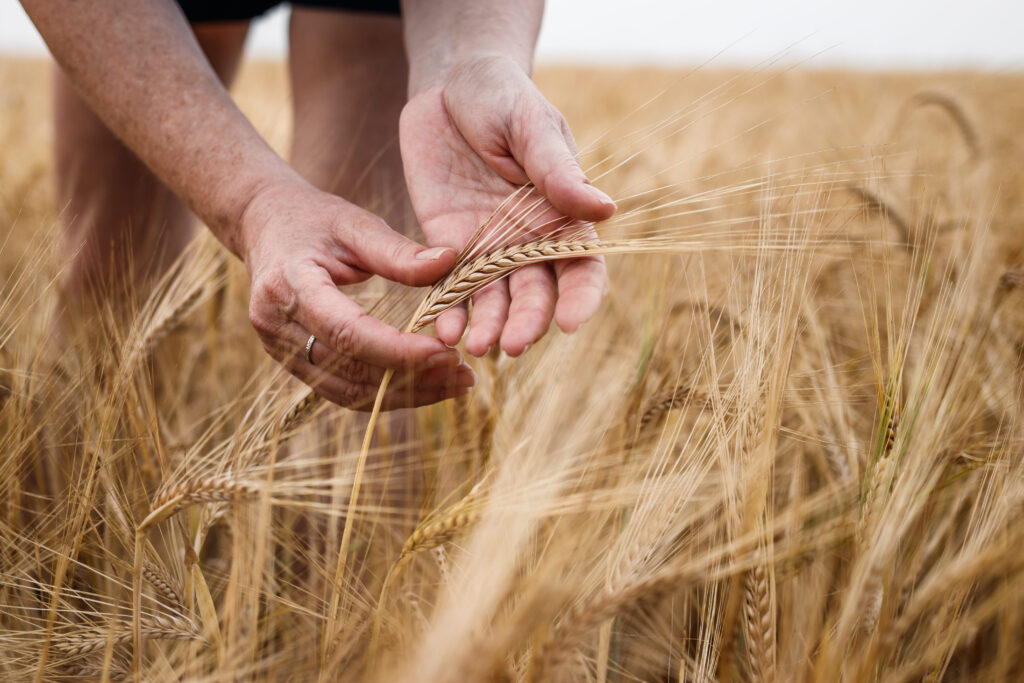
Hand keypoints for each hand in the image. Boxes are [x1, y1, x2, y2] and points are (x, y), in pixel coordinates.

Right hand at [240, 180, 475, 409]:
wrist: (263, 225)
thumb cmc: (313, 219)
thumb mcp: (354, 223)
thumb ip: (398, 251)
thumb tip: (450, 262)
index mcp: (290, 284)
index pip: (347, 331)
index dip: (397, 351)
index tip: (447, 353)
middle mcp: (276, 325)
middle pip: (349, 369)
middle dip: (412, 377)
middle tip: (464, 375)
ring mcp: (278, 350)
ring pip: (347, 391)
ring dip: (405, 394)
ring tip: (454, 384)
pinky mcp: (292, 362)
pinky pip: (341, 391)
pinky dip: (385, 394)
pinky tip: (425, 386)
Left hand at [400, 55, 615, 356]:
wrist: (447, 83)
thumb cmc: (501, 95)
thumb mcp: (531, 125)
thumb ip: (557, 169)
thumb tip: (605, 209)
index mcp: (562, 215)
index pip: (582, 267)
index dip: (581, 298)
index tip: (571, 323)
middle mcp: (528, 241)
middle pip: (536, 295)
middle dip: (527, 323)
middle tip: (512, 346)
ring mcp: (486, 247)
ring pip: (493, 300)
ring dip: (487, 326)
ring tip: (474, 346)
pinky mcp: (446, 244)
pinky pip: (449, 285)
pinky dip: (447, 310)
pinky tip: (441, 328)